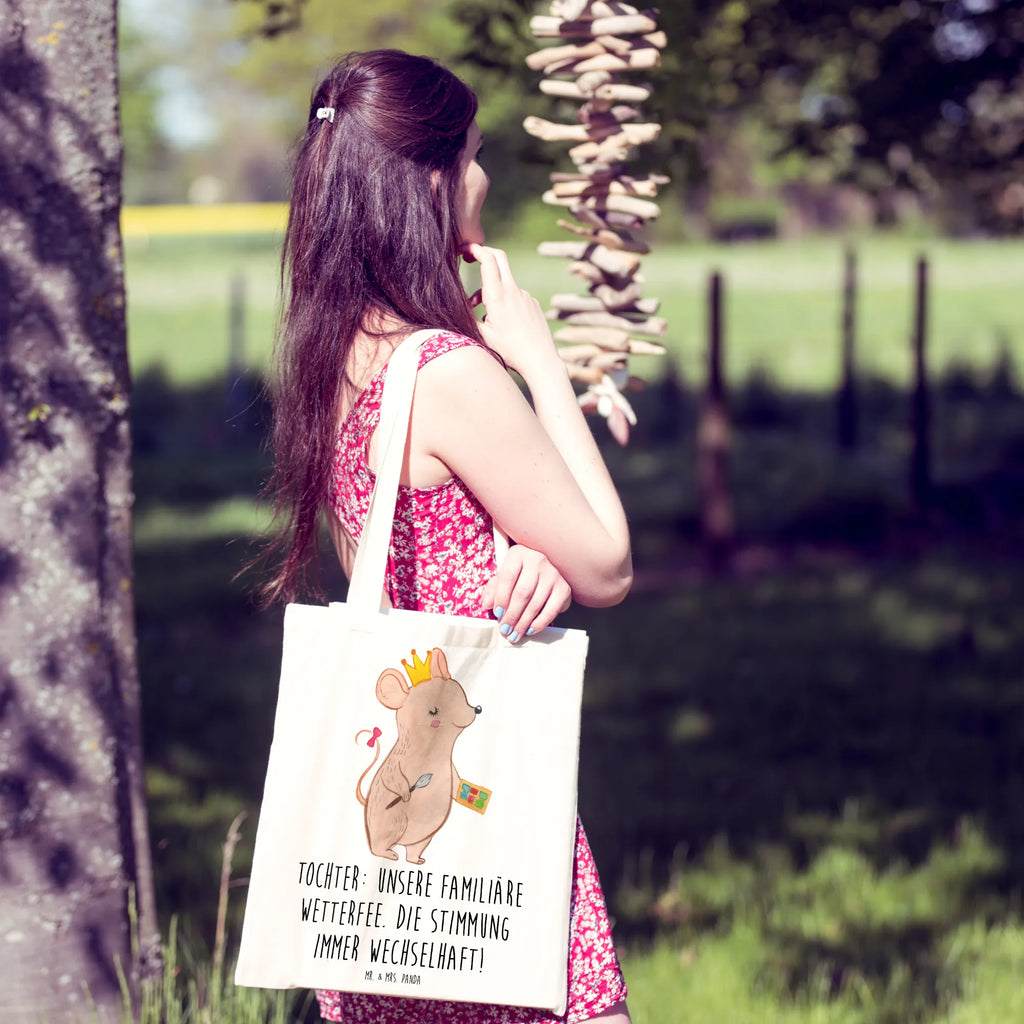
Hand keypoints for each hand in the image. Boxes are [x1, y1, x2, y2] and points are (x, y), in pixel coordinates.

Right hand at [464, 243, 561, 379]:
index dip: (475, 249)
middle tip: (471, 257)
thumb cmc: (510, 351)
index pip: (488, 260)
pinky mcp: (533, 303)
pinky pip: (515, 295)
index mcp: (498, 296)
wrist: (540, 360)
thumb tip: (457, 306)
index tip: (464, 249)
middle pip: (499, 257)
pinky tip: (504, 322)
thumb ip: (468, 317)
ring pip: (504, 282)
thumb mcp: (482, 336)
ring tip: (483, 313)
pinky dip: (504, 301)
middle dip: (484, 253)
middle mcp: (513, 291)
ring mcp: (525, 296)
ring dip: (491, 289)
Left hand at [481, 544, 571, 642]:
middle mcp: (537, 560)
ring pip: (535, 603)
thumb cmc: (519, 576)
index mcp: (518, 554)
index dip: (500, 597)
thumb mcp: (503, 577)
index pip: (507, 576)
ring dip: (523, 622)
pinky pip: (551, 610)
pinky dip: (540, 623)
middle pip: (522, 592)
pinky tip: (530, 630)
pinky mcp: (564, 588)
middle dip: (512, 615)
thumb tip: (487, 604)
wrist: (545, 574)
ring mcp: (553, 574)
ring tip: (515, 634)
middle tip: (505, 629)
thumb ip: (493, 589)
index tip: (497, 613)